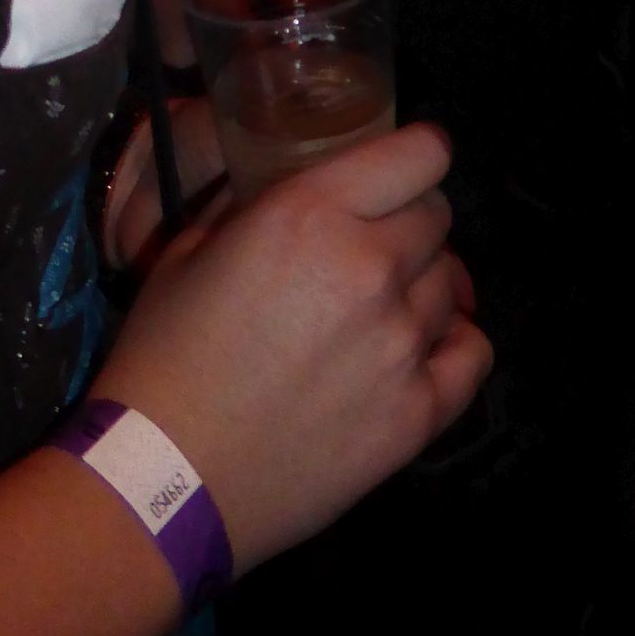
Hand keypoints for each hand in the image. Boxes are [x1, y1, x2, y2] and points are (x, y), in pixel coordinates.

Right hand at [96, 122, 489, 572]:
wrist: (161, 481)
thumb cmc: (163, 359)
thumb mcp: (191, 251)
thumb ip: (257, 206)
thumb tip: (303, 188)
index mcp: (311, 213)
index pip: (421, 154)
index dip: (417, 154)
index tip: (400, 171)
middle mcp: (369, 267)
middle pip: (436, 217)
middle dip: (409, 223)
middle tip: (371, 249)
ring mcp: (399, 343)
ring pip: (451, 283)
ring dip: (422, 286)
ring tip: (379, 311)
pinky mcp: (415, 413)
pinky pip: (473, 355)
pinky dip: (456, 345)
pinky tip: (427, 350)